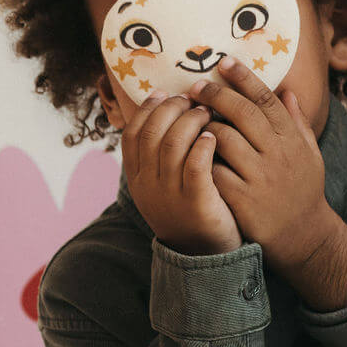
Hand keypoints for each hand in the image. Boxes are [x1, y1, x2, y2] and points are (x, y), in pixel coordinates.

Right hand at [120, 90, 242, 253]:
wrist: (202, 253)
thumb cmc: (187, 209)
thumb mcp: (161, 184)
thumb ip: (158, 154)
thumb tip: (163, 110)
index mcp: (136, 178)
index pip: (132, 134)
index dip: (147, 109)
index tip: (165, 93)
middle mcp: (147, 185)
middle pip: (151, 133)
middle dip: (171, 109)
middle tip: (192, 99)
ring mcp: (169, 195)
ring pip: (172, 145)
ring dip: (190, 121)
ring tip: (208, 112)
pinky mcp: (195, 203)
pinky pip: (195, 165)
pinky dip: (203, 145)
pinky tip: (213, 135)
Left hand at [194, 58, 346, 309]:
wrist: (302, 235)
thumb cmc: (301, 190)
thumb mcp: (308, 154)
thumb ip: (296, 122)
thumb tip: (287, 90)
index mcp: (292, 138)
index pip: (266, 99)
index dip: (244, 78)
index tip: (223, 62)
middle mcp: (278, 153)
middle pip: (244, 113)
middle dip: (217, 95)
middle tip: (194, 86)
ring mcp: (260, 176)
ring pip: (225, 139)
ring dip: (204, 125)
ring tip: (188, 119)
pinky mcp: (243, 199)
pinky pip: (214, 171)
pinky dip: (199, 158)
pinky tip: (185, 150)